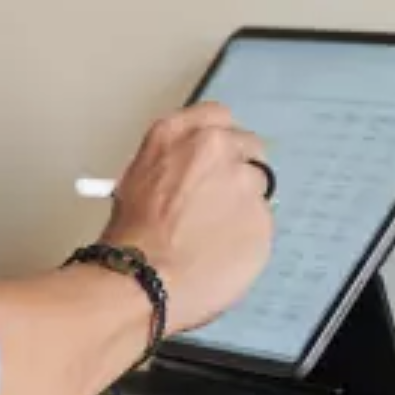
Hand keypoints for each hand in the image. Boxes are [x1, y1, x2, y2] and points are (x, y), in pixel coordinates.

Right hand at [95, 102, 273, 334]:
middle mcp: (214, 149)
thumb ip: (173, 166)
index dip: (221, 141)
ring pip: (258, 188)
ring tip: (214, 236)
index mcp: (176, 134)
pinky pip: (262, 224)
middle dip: (238, 171)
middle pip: (248, 147)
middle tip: (220, 201)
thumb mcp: (136, 182)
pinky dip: (248, 238)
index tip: (220, 156)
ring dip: (243, 207)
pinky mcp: (263, 218)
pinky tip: (221, 254)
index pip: (217, 116)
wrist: (144, 278)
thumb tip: (193, 176)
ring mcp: (243, 182)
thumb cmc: (131, 240)